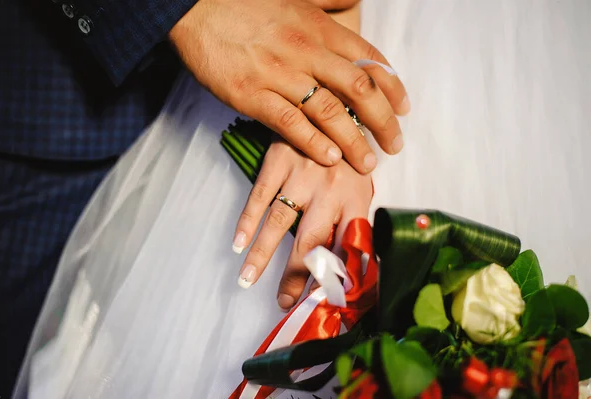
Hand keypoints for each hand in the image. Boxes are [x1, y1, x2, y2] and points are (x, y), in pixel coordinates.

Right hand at [169, 0, 408, 174]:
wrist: (194, 6)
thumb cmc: (244, 4)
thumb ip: (328, 3)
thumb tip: (354, 2)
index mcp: (318, 28)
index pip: (368, 61)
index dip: (392, 87)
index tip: (404, 109)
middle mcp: (305, 51)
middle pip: (358, 90)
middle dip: (383, 121)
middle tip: (394, 145)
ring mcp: (278, 74)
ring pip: (329, 111)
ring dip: (354, 140)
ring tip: (367, 162)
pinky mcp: (251, 95)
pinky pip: (289, 122)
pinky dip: (313, 142)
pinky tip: (329, 158)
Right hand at [232, 140, 371, 309]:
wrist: (336, 104)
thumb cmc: (350, 154)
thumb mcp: (362, 185)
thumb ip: (353, 221)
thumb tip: (348, 266)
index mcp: (356, 198)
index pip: (345, 247)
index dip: (333, 277)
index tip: (320, 301)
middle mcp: (330, 188)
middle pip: (310, 241)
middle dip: (295, 276)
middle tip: (283, 302)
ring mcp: (302, 173)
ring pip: (279, 222)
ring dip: (262, 254)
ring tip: (247, 280)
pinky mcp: (279, 159)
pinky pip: (260, 195)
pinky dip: (246, 221)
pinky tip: (237, 244)